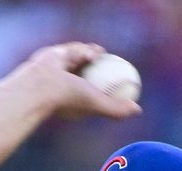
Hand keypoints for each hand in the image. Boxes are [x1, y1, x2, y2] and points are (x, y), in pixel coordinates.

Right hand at [23, 42, 141, 119]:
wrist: (42, 85)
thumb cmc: (70, 98)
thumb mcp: (98, 104)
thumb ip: (117, 109)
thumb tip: (138, 110)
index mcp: (74, 98)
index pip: (95, 91)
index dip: (109, 85)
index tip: (121, 81)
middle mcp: (66, 85)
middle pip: (87, 74)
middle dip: (99, 68)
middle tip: (113, 64)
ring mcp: (59, 70)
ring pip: (78, 60)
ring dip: (90, 56)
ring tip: (102, 54)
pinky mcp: (54, 57)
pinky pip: (72, 50)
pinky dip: (83, 51)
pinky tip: (94, 53)